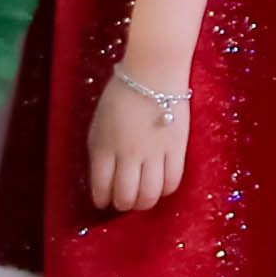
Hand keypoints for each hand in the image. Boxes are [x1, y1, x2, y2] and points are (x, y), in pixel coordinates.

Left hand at [86, 67, 188, 215]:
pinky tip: (161, 184)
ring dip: (145, 202)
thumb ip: (99, 149)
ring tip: (143, 197)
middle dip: (123, 205)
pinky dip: (166, 190)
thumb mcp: (99, 121)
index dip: (102, 200)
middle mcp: (127, 154)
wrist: (153, 71)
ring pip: (150, 195)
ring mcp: (153, 153)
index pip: (101, 187)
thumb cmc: (123, 92)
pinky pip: (172, 182)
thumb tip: (103, 176)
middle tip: (125, 201)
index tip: (104, 201)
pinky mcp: (177, 149)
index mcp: (104, 146)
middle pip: (126, 197)